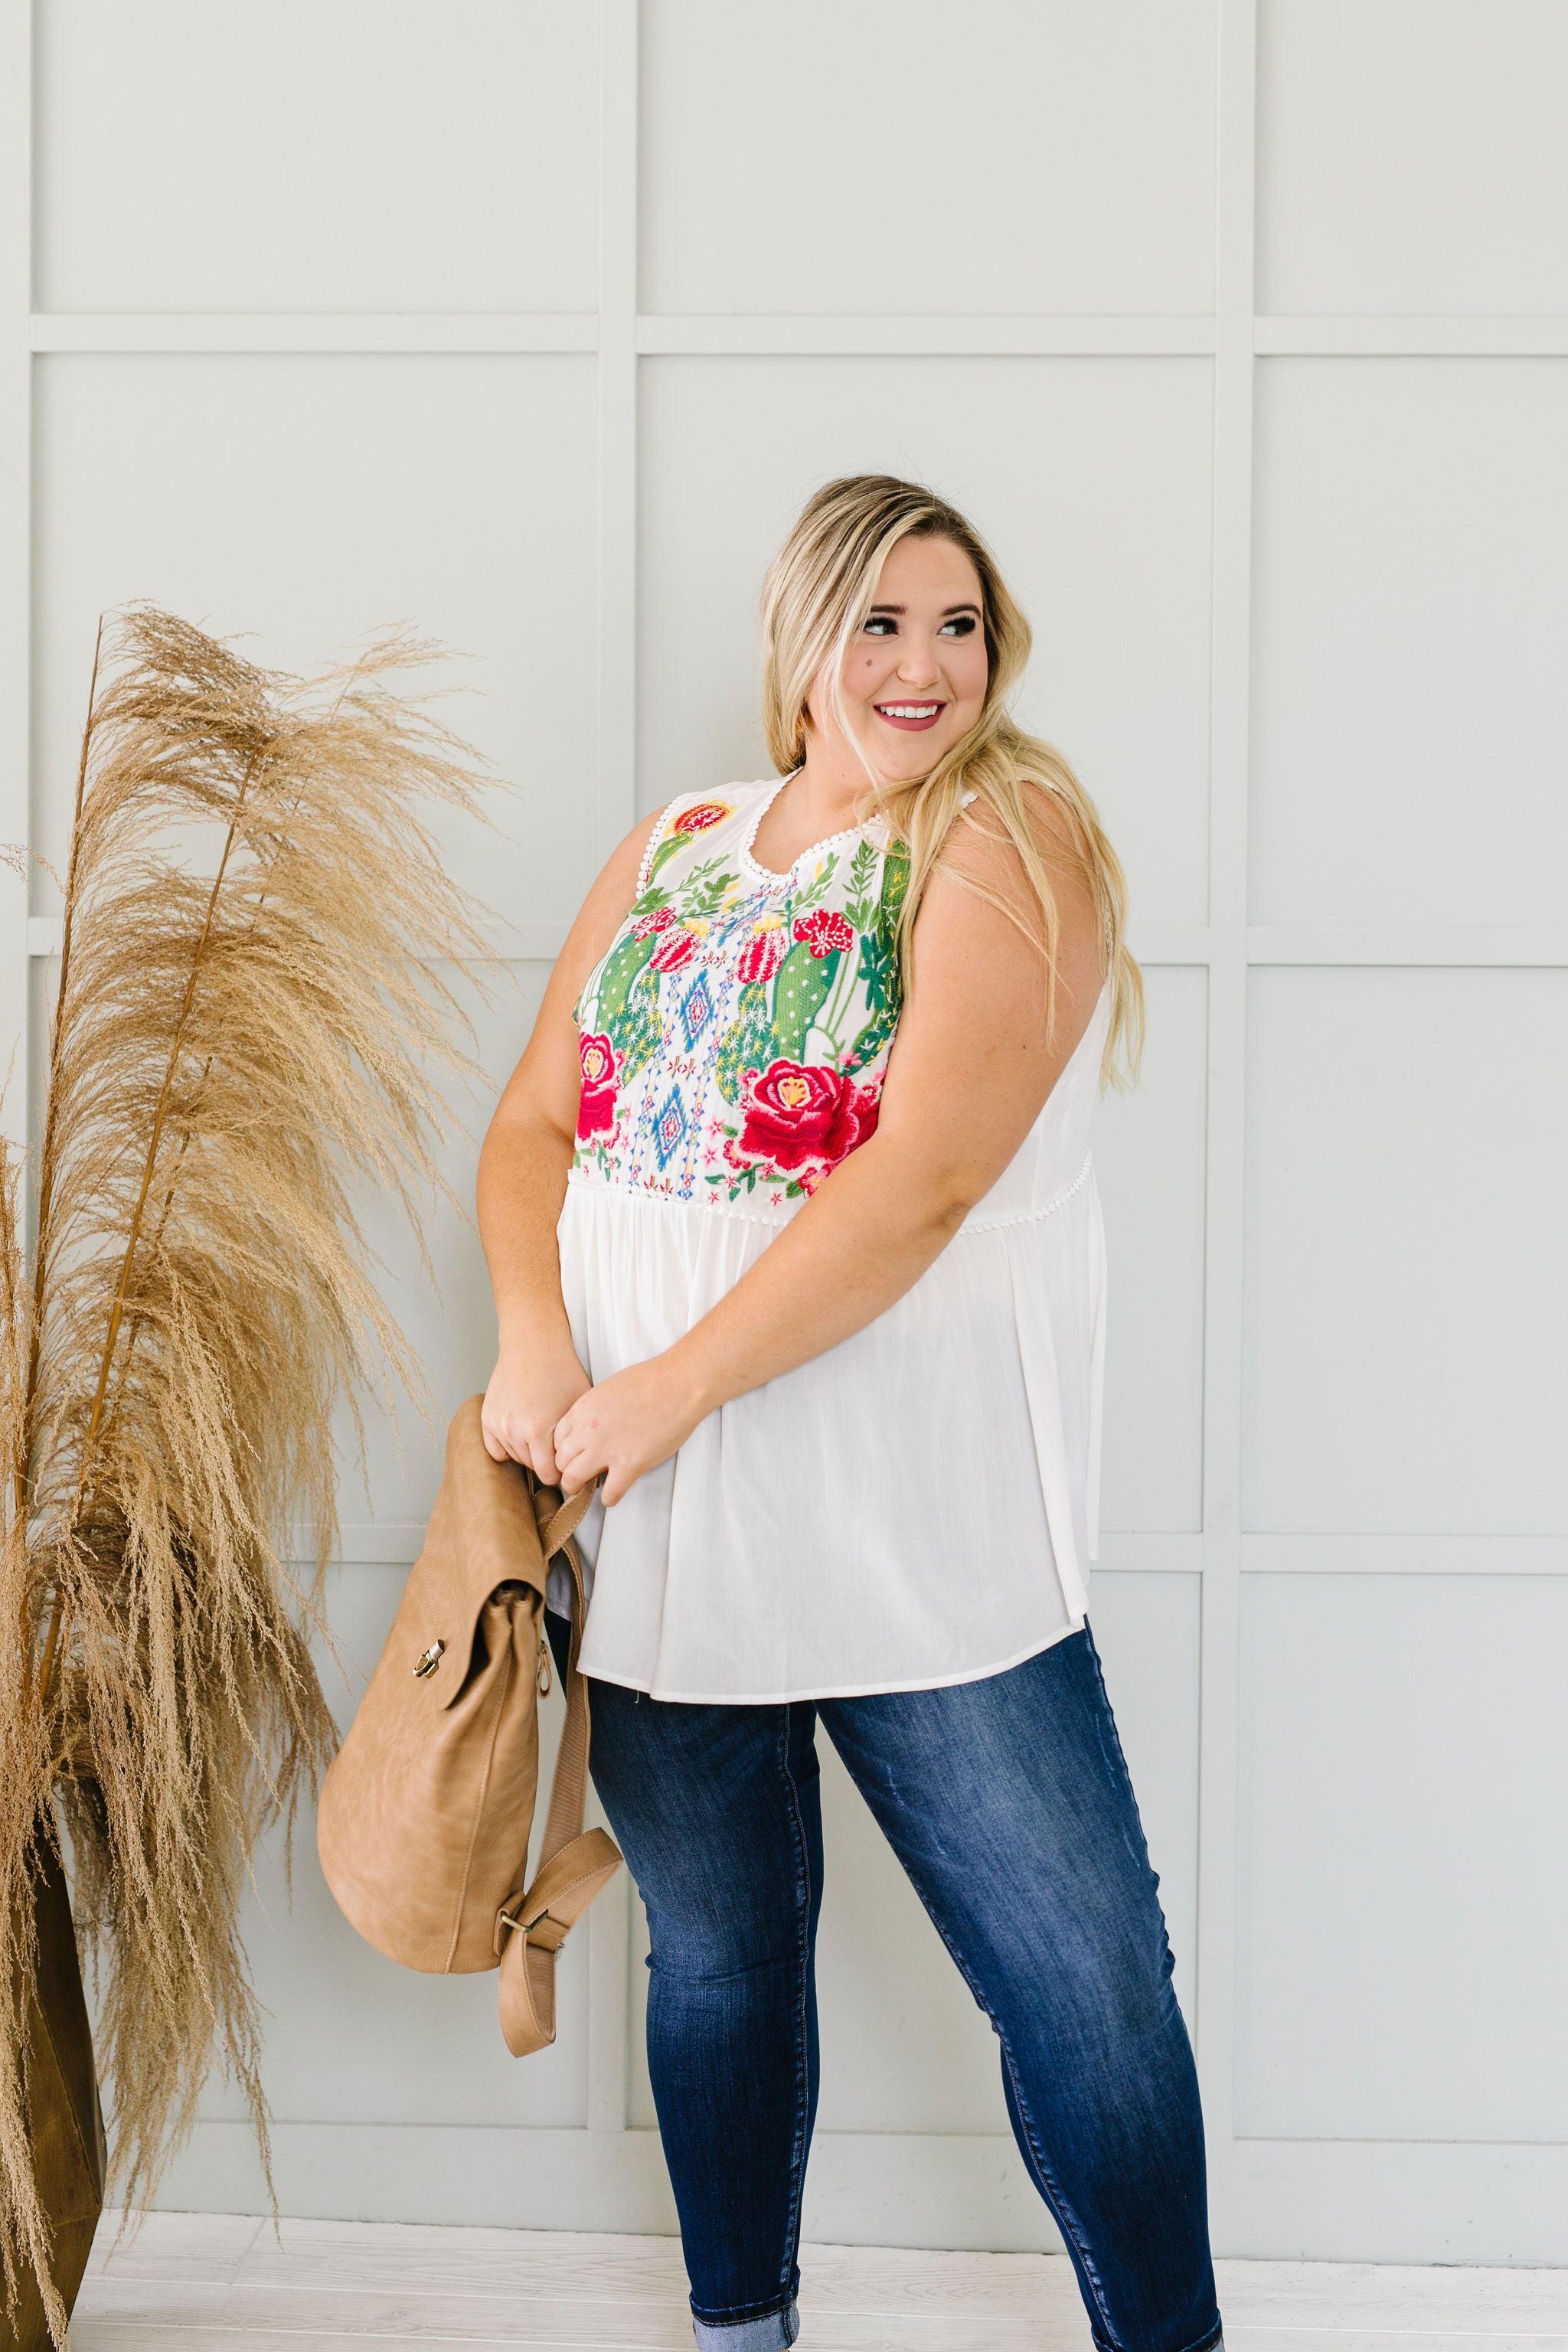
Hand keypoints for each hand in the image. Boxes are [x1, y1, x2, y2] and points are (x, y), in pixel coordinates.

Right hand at [481, 1341, 591, 1481]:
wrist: (533, 1344)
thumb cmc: (561, 1371)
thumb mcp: (578, 1407)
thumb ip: (577, 1440)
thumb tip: (585, 1467)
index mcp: (537, 1429)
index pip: (549, 1474)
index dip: (562, 1472)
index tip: (569, 1467)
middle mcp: (513, 1430)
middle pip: (533, 1468)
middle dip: (547, 1462)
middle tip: (559, 1447)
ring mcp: (497, 1424)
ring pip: (516, 1459)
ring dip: (530, 1454)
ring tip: (543, 1435)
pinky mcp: (487, 1418)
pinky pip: (496, 1450)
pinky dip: (509, 1448)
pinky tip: (523, 1436)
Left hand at [552, 1355, 706, 1506]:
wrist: (678, 1385)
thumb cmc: (651, 1380)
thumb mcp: (607, 1389)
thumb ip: (592, 1411)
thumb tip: (591, 1426)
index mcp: (582, 1410)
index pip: (556, 1439)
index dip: (563, 1450)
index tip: (572, 1455)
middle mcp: (588, 1431)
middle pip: (560, 1461)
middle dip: (567, 1470)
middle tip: (578, 1474)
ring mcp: (607, 1450)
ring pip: (573, 1480)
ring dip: (578, 1487)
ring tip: (588, 1487)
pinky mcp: (630, 1465)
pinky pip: (609, 1494)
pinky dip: (609, 1498)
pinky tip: (613, 1493)